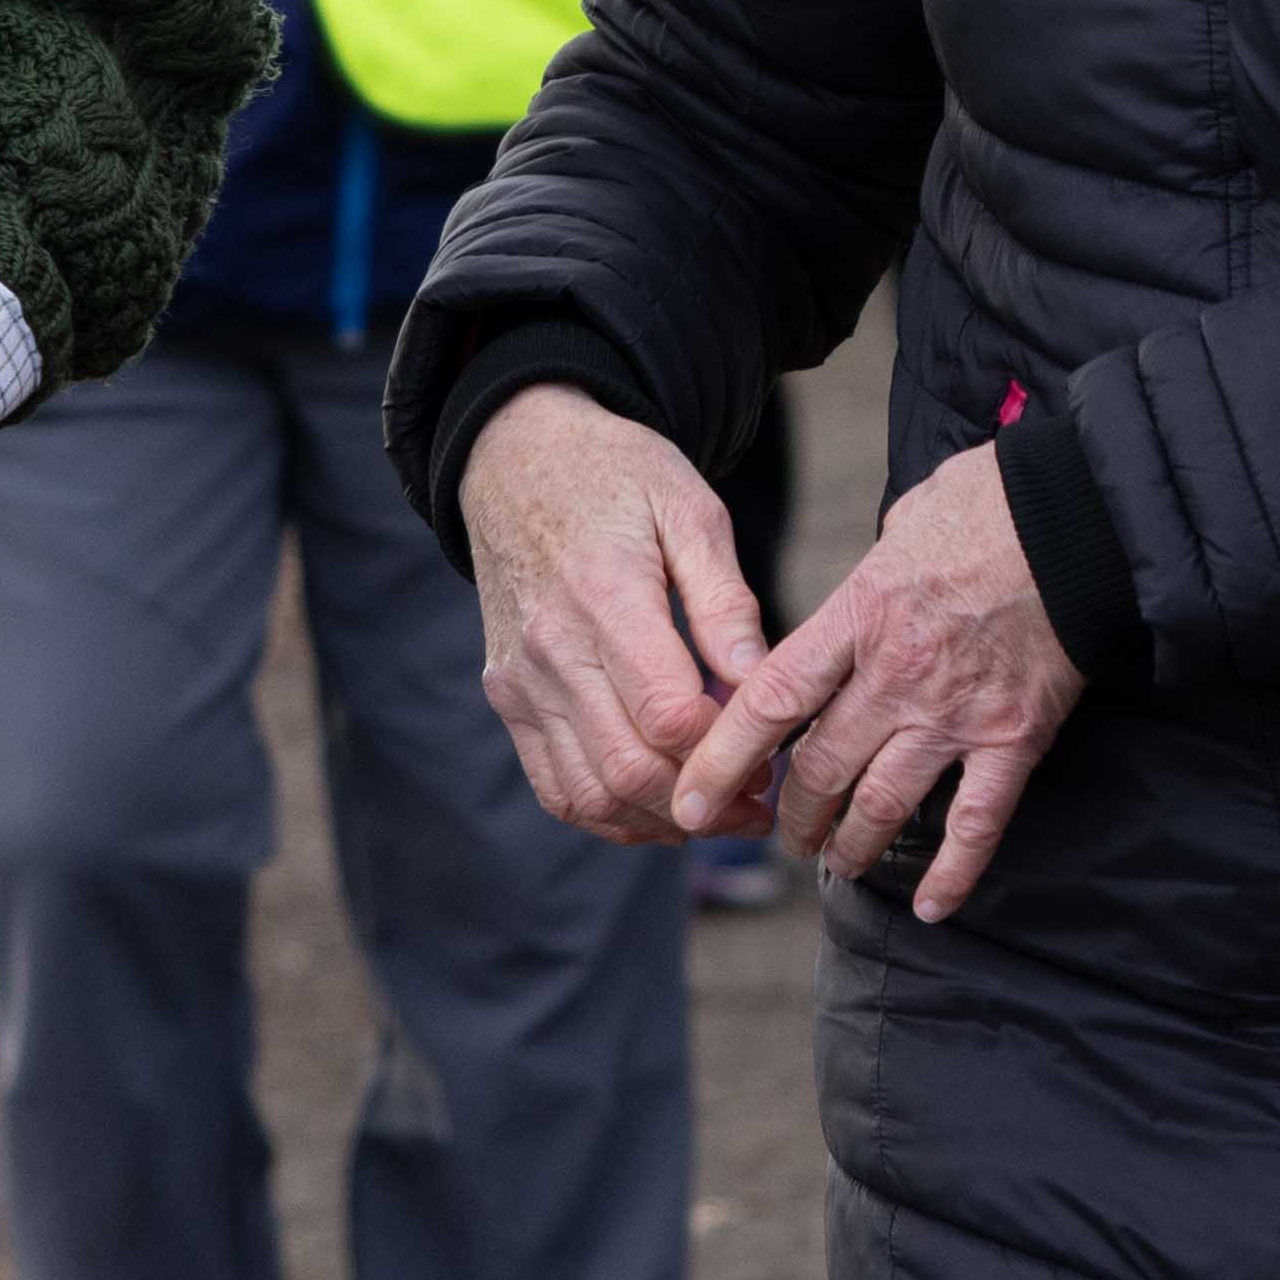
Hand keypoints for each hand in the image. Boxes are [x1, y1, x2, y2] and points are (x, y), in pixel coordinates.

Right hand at [460, 389, 768, 843]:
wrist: (518, 458)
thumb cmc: (616, 476)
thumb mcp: (690, 509)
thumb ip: (725, 602)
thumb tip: (759, 682)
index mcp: (606, 597)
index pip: (669, 715)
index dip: (727, 751)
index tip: (771, 753)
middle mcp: (552, 649)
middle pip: (630, 769)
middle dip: (704, 804)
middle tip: (759, 805)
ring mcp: (522, 680)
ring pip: (589, 793)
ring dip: (660, 821)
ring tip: (716, 813)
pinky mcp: (508, 696)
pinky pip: (554, 785)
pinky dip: (608, 814)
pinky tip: (658, 807)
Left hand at [676, 448, 1084, 921]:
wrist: (1082, 517)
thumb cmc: (990, 505)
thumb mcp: (902, 526)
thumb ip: (864, 585)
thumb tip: (851, 607)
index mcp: (858, 617)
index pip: (769, 704)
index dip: (721, 760)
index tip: (690, 801)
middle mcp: (897, 676)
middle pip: (821, 768)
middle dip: (793, 814)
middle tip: (785, 831)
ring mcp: (956, 714)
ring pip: (881, 806)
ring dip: (850, 847)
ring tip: (839, 862)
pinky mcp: (1014, 738)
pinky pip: (975, 824)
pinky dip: (952, 872)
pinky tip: (932, 907)